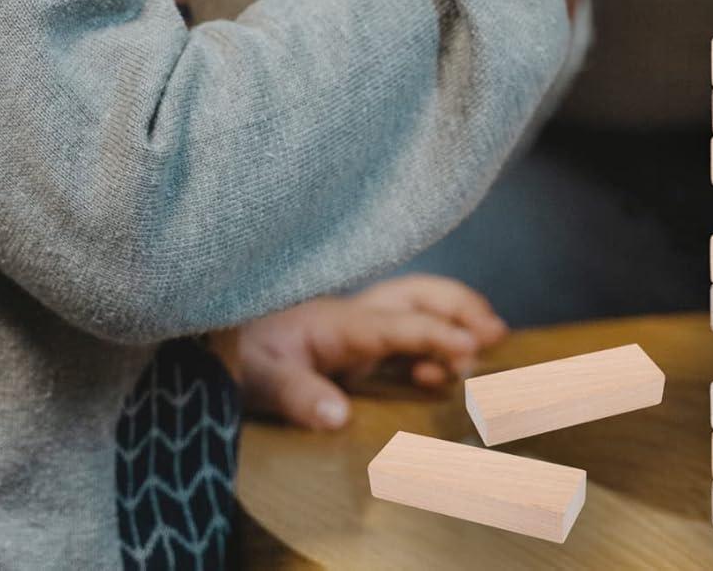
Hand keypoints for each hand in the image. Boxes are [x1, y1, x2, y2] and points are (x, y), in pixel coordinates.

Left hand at [237, 275, 507, 430]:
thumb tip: (338, 417)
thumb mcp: (258, 378)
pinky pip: (405, 335)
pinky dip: (432, 345)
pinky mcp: (355, 347)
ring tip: (478, 351)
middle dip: (460, 307)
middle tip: (496, 333)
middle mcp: (355, 317)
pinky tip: (436, 373)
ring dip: (452, 320)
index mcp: (338, 322)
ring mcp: (357, 329)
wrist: (216, 343)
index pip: (397, 322)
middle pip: (418, 295)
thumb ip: (298, 394)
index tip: (470, 348)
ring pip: (416, 308)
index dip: (435, 334)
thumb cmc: (238, 356)